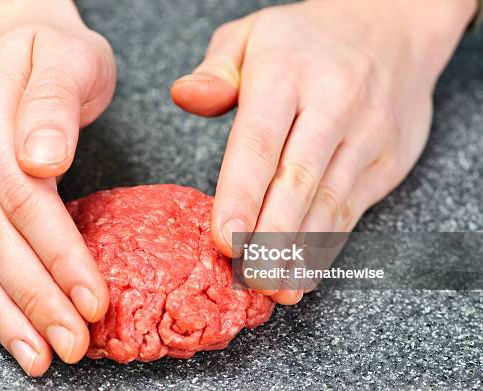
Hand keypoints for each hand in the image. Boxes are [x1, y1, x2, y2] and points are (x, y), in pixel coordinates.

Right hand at [0, 2, 115, 375]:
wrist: (16, 43)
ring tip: (42, 355)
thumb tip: (41, 160)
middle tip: (73, 343)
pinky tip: (17, 330)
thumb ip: (54, 105)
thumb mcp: (70, 58)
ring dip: (9, 311)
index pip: (22, 195)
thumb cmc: (55, 54)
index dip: (58, 251)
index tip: (91, 297)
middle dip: (36, 295)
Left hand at [172, 0, 475, 303]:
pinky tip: (303, 271)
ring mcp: (366, 135)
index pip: (259, 142)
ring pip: (328, 203)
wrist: (394, 26)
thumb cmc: (308, 38)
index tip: (224, 238)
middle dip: (271, 236)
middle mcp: (332, 105)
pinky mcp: (386, 159)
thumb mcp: (253, 34)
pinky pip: (350, 211)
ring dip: (299, 251)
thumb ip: (215, 70)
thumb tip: (185, 98)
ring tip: (274, 287)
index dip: (242, 194)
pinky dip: (325, 246)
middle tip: (249, 277)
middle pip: (298, 181)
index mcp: (286, 73)